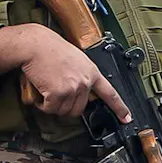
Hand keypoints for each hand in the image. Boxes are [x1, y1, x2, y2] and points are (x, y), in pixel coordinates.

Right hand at [0, 24, 130, 122]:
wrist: (35, 45)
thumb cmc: (50, 48)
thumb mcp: (75, 58)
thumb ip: (81, 74)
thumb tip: (77, 88)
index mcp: (92, 72)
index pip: (110, 94)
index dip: (120, 108)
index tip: (126, 118)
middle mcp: (85, 82)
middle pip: (79, 109)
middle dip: (66, 107)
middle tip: (56, 99)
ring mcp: (72, 88)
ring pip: (63, 110)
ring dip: (52, 106)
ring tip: (45, 94)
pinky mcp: (58, 93)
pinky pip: (50, 108)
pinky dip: (43, 106)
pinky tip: (40, 96)